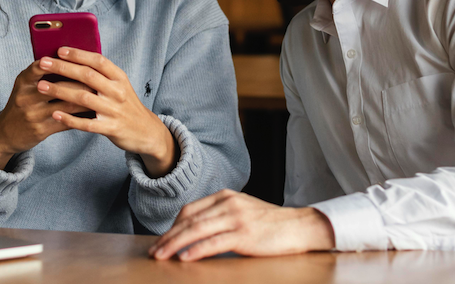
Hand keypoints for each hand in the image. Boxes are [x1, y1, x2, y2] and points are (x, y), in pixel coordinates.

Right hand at [0, 60, 93, 168]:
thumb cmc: (23, 102)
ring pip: (66, 104)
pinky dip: (81, 115)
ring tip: (101, 93)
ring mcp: (33, 115)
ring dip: (86, 99)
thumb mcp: (25, 85)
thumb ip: (42, 73)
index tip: (79, 58)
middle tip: (100, 77)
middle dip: (82, 81)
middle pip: (59, 85)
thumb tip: (74, 59)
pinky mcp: (41, 130)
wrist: (6, 133)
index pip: (41, 66)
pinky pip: (66, 121)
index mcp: (23, 81)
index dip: (61, 62)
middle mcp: (26, 97)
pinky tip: (93, 111)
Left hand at [38, 47, 177, 177]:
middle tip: (42, 63)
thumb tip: (73, 60)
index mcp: (119, 77)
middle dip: (63, 68)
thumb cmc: (126, 105)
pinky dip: (69, 119)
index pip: (98, 60)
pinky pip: (86, 124)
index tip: (59, 49)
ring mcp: (114, 110)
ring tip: (41, 86)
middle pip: (87, 76)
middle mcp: (117, 92)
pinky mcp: (111, 128)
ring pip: (83, 98)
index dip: (78, 54)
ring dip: (60, 91)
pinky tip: (54, 114)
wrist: (146, 132)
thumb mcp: (120, 85)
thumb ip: (101, 74)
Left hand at [149, 190, 334, 260]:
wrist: (300, 226)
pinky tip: (185, 257)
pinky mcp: (245, 234)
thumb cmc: (271, 224)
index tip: (162, 240)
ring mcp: (236, 218)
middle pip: (189, 220)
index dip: (173, 226)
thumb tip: (197, 232)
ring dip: (175, 244)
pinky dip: (197, 249)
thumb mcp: (243, 211)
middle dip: (168, 237)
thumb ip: (221, 216)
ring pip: (197, 230)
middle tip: (154, 251)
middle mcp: (228, 203)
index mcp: (225, 197)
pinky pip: (215, 242)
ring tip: (162, 255)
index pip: (190, 210)